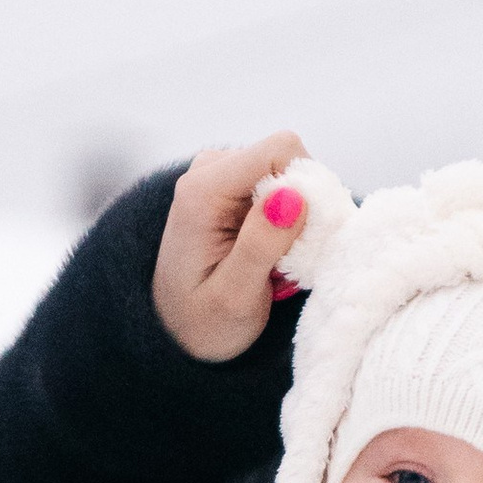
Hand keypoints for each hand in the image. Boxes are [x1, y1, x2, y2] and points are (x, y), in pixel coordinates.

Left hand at [151, 134, 314, 360]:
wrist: (176, 332)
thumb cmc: (202, 322)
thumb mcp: (235, 297)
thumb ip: (261, 245)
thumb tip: (293, 194)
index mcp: (203, 190)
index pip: (278, 150)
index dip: (306, 186)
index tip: (305, 235)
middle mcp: (208, 171)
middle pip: (285, 157)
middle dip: (302, 204)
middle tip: (288, 257)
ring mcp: (220, 175)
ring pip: (287, 172)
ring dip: (296, 215)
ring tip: (277, 260)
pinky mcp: (233, 186)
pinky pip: (279, 185)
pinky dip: (287, 218)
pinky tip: (271, 252)